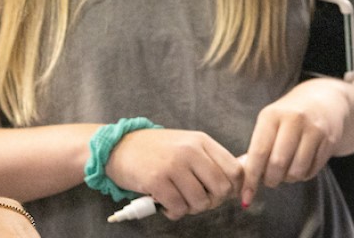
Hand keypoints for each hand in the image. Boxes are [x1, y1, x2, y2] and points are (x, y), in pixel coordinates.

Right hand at [101, 128, 242, 219]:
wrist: (117, 146)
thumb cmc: (154, 150)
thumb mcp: (185, 144)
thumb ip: (208, 160)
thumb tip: (237, 184)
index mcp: (200, 141)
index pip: (235, 170)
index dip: (234, 189)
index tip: (224, 195)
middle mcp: (189, 150)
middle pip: (221, 189)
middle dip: (212, 201)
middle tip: (198, 199)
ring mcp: (172, 165)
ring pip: (201, 202)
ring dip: (191, 208)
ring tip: (178, 200)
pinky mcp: (156, 180)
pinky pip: (179, 208)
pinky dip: (174, 212)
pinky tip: (165, 204)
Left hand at [241, 78, 348, 205]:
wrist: (323, 100)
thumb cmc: (287, 116)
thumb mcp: (269, 122)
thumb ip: (257, 145)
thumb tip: (243, 173)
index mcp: (271, 115)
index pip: (259, 151)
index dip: (251, 176)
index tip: (245, 195)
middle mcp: (293, 120)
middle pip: (278, 163)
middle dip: (270, 180)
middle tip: (269, 181)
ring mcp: (314, 130)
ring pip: (297, 170)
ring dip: (288, 179)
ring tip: (284, 174)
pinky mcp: (330, 140)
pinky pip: (313, 170)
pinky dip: (303, 176)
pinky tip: (299, 168)